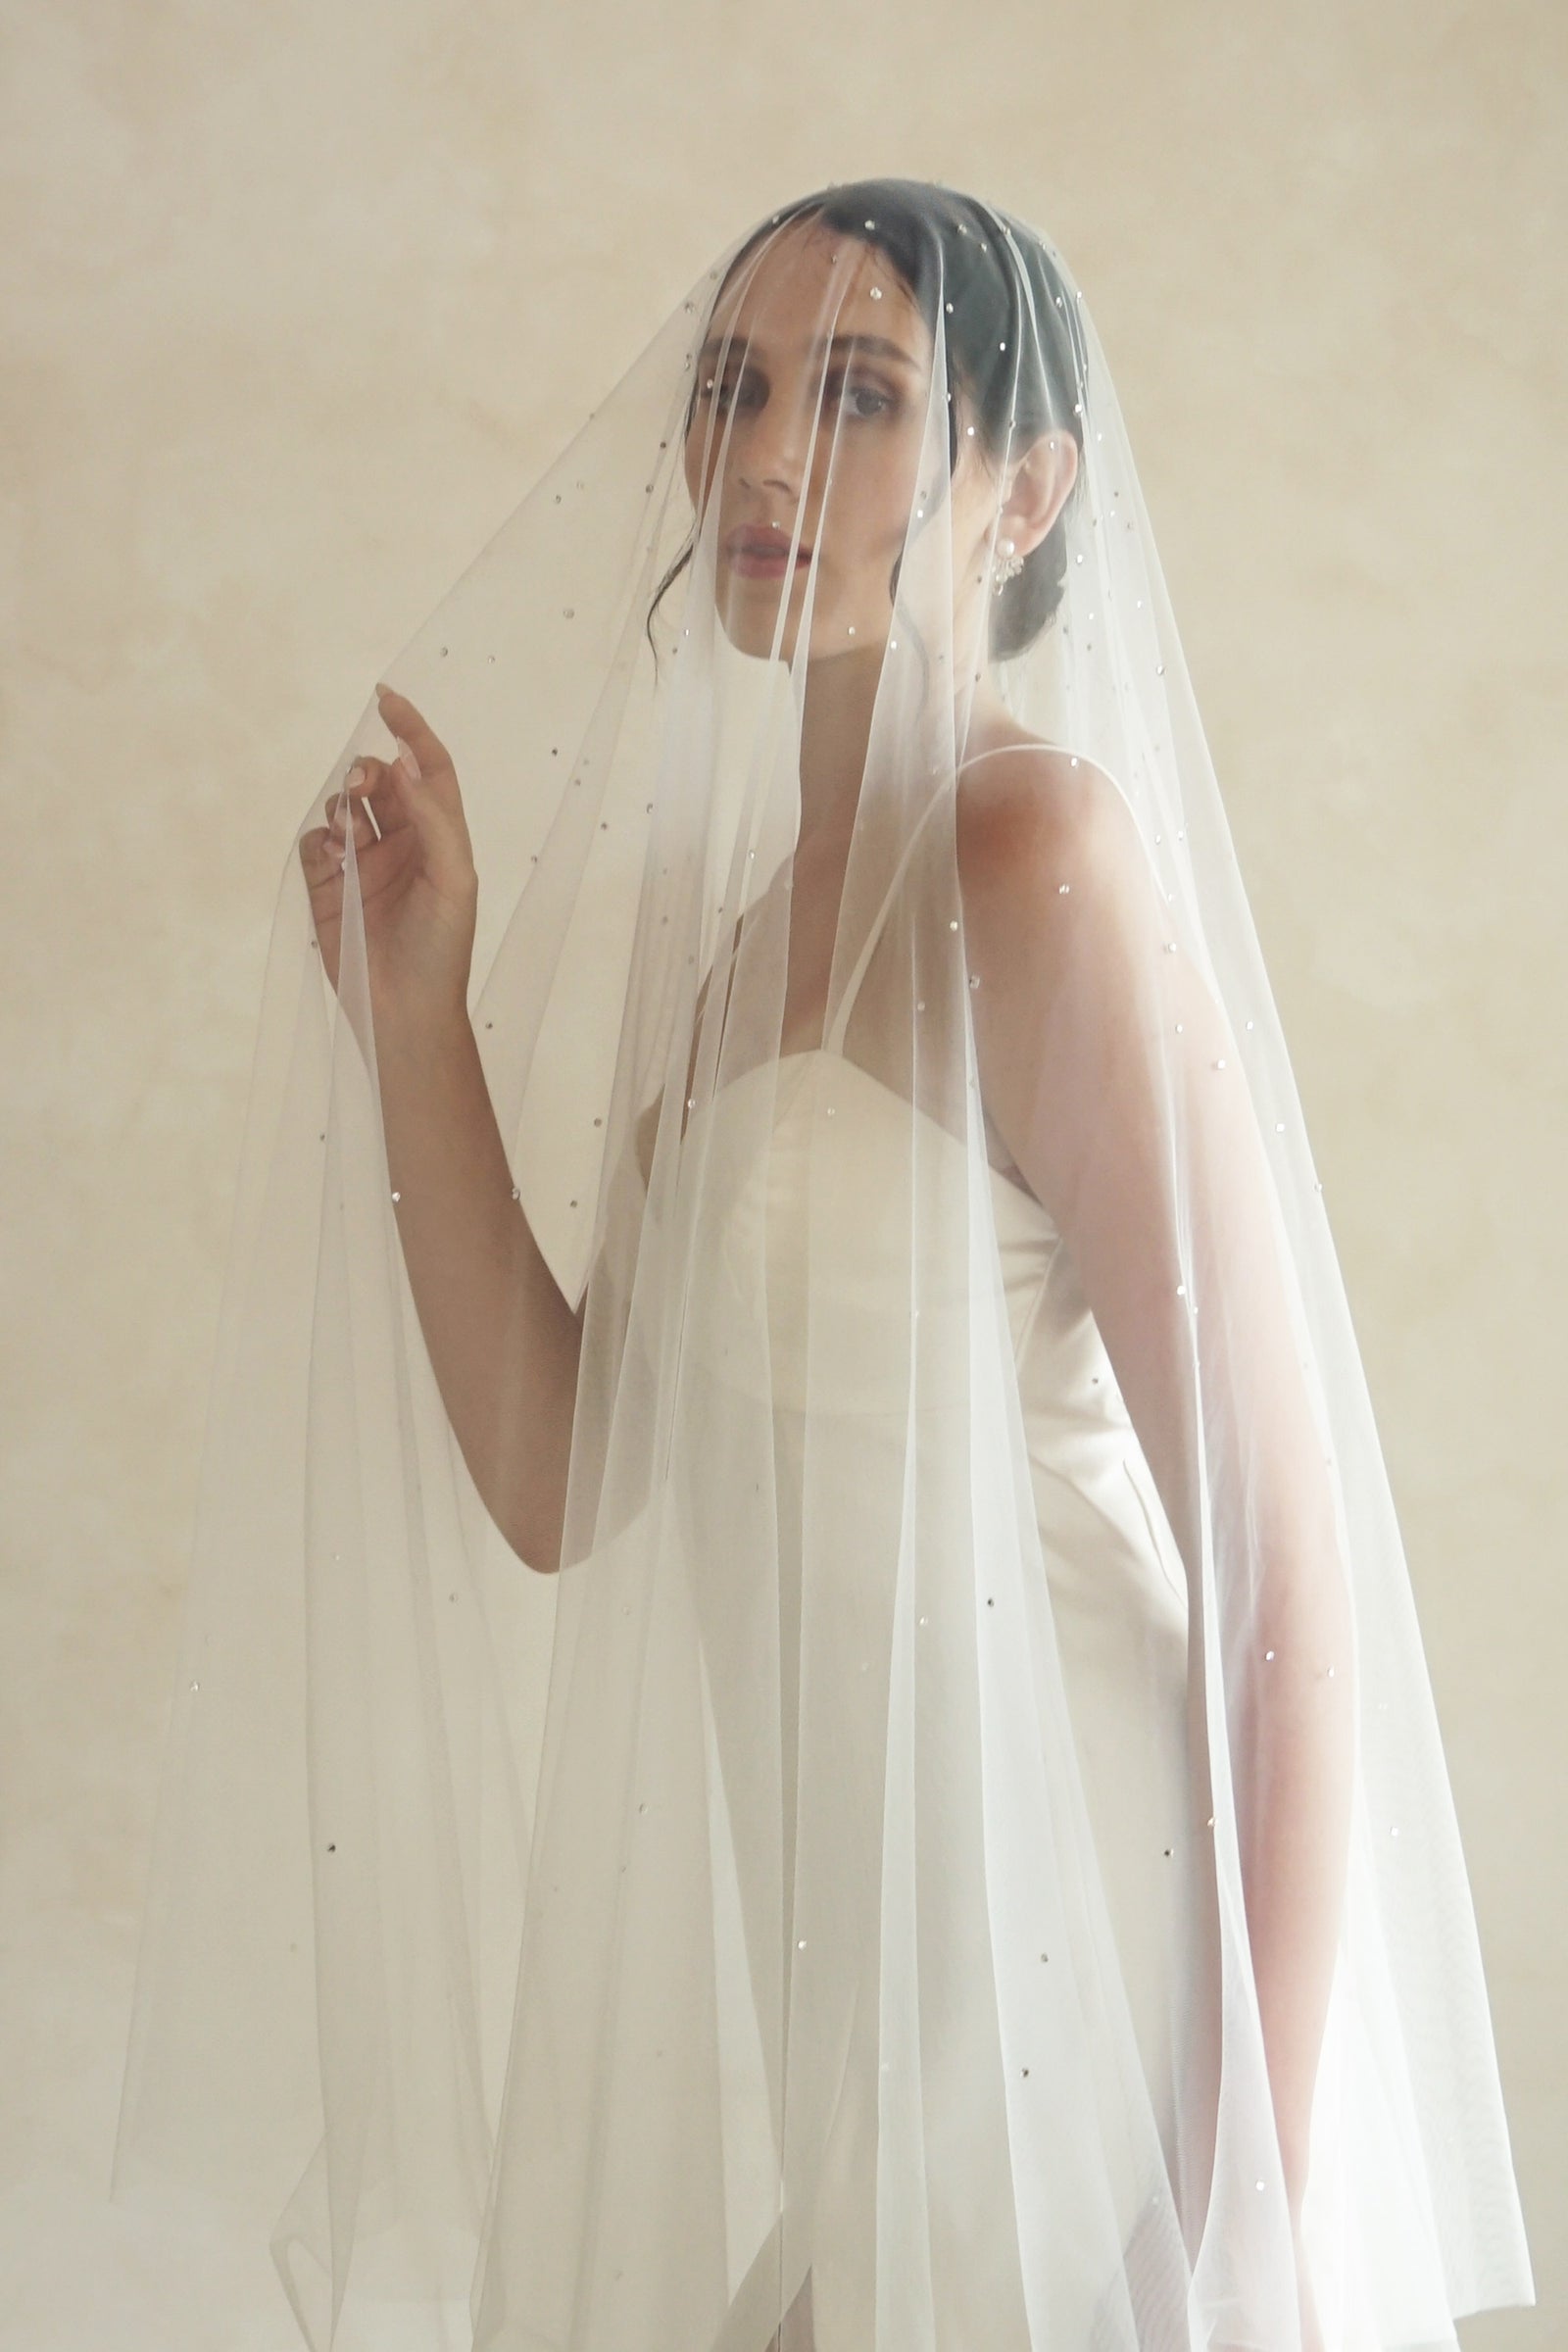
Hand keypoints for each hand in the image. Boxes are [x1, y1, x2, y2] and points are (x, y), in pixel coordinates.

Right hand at [298, 685, 477, 1031]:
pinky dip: (319, 838)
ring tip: (349, 831)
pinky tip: (332, 856)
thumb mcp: (454, 879)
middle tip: (361, 787)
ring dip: (343, 805)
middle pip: (379, 782)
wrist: (405, 1010)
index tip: (387, 701)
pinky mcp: (327, 887)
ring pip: (344, 808)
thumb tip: (406, 764)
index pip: (427, 770)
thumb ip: (433, 818)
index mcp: (439, 837)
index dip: (411, 732)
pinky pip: (314, 843)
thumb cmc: (442, 949)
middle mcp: (401, 843)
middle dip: (367, 772)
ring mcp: (362, 863)